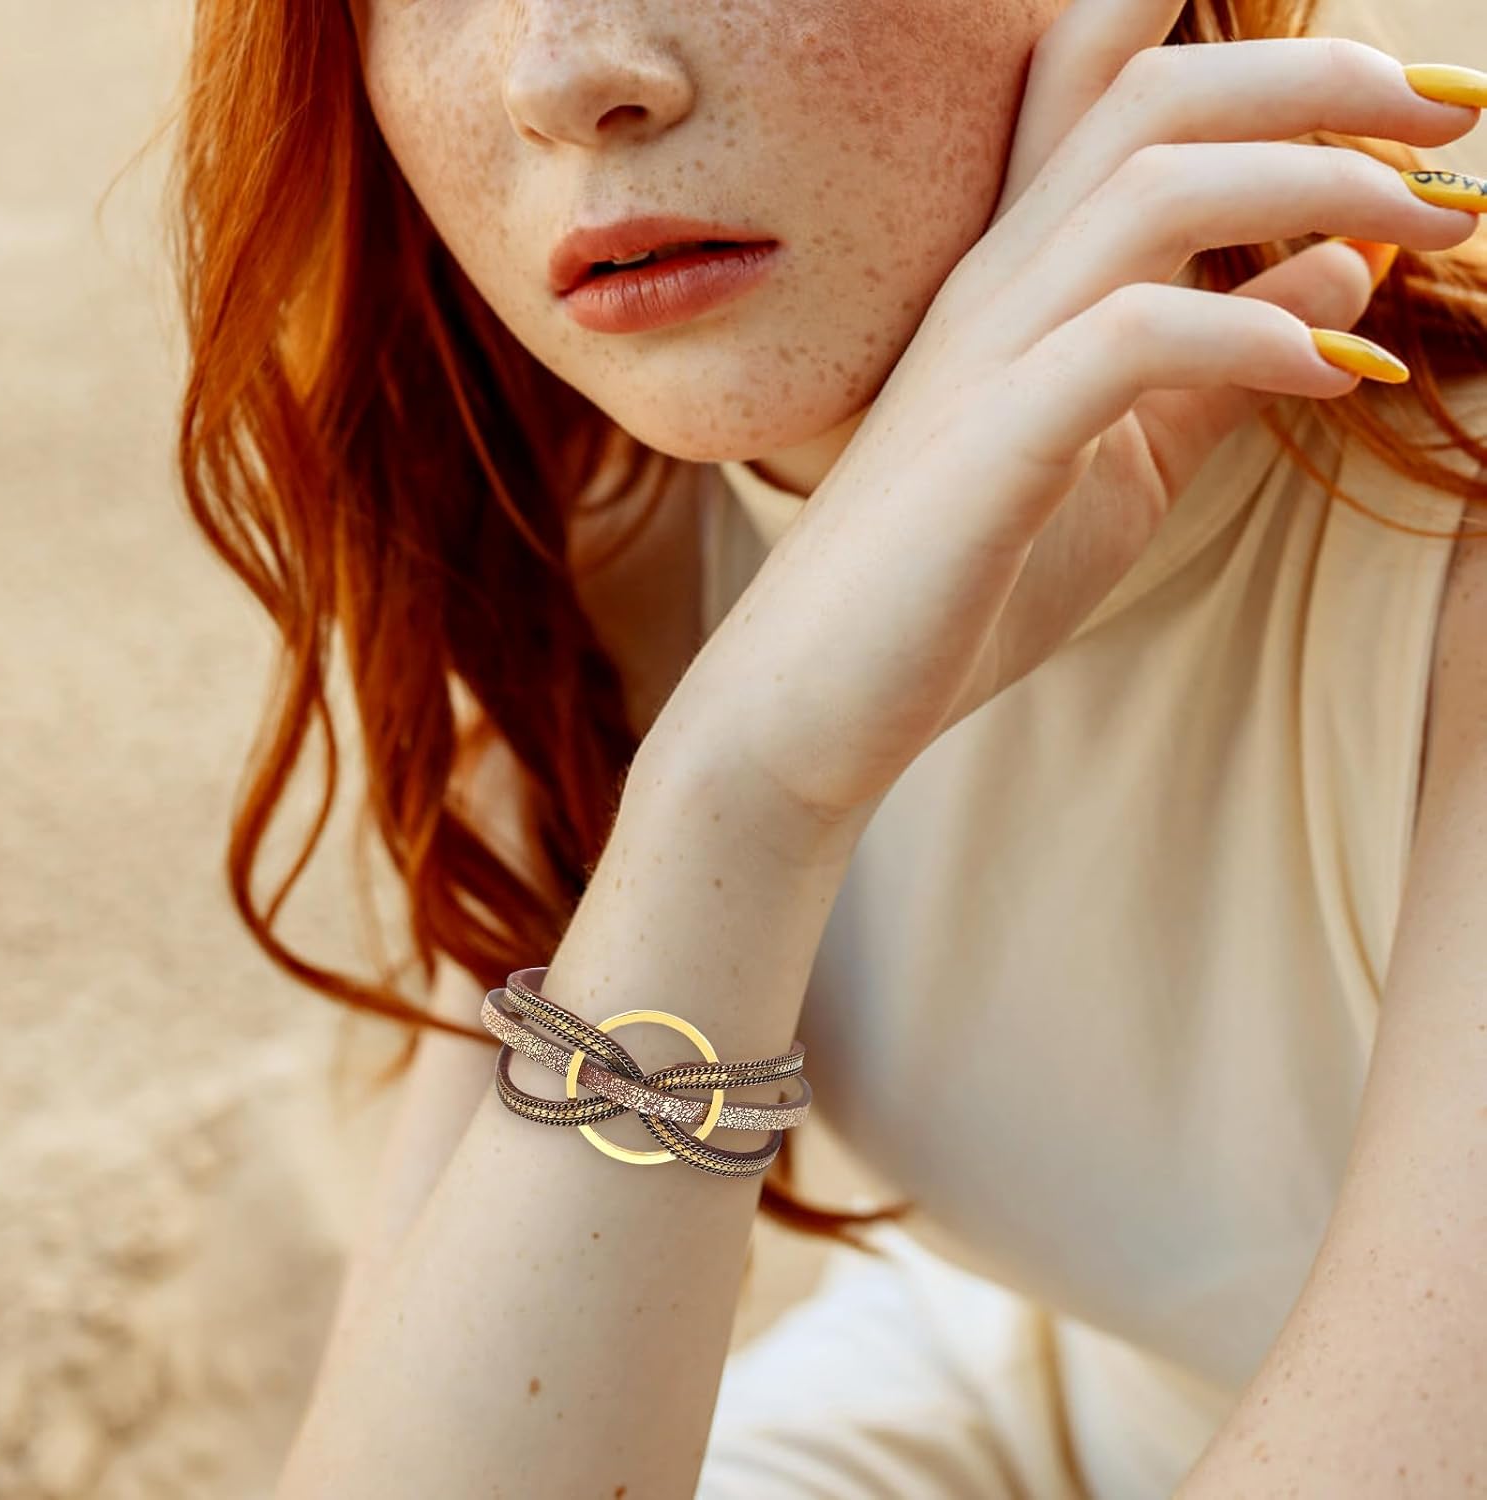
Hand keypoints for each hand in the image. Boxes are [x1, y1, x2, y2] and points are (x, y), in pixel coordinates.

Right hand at [660, 0, 1482, 827]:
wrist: (814, 701)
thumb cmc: (960, 584)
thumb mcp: (1125, 461)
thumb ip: (1220, 361)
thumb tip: (1344, 268)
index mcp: (1017, 276)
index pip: (1096, 81)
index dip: (1244, 44)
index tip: (1386, 93)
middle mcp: (994, 284)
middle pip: (1155, 96)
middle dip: (1321, 78)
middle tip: (1451, 121)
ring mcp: (984, 358)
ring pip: (1153, 186)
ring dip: (1317, 182)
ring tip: (1433, 227)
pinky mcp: (990, 445)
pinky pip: (1132, 338)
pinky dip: (1252, 335)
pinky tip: (1340, 376)